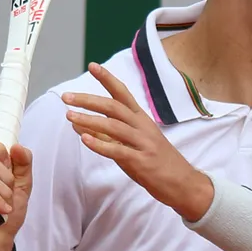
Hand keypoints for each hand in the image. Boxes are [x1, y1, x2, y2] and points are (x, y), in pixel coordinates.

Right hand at [0, 133, 32, 250]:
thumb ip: (23, 165)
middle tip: (11, 196)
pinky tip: (2, 211)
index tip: (10, 170)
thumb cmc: (5, 216)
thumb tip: (17, 146)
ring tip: (7, 207)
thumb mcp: (21, 187)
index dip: (0, 151)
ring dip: (3, 193)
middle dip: (7, 178)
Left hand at [62, 63, 213, 221]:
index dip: (108, 79)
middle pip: (114, 107)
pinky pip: (118, 151)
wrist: (184, 184)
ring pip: (114, 127)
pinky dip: (100, 145)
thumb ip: (106, 133)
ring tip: (70, 116)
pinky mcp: (141, 162)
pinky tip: (85, 139)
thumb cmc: (156, 163)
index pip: (123, 94)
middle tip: (67, 97)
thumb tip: (78, 122)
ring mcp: (143, 144)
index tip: (92, 66)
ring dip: (89, 120)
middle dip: (89, 100)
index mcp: (142, 119)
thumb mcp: (133, 143)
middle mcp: (143, 127)